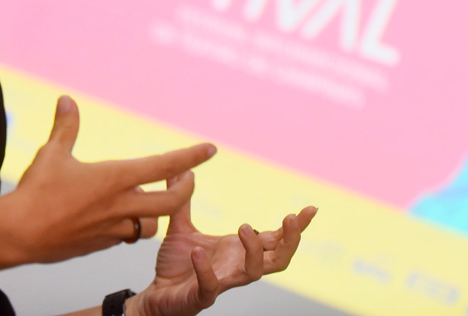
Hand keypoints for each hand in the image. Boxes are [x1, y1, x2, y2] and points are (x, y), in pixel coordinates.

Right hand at [7, 96, 216, 263]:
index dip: (191, 157)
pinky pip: (124, 237)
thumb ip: (66, 126)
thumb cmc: (35, 192)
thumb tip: (67, 99)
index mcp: (114, 178)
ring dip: (155, 213)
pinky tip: (117, 218)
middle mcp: (120, 205)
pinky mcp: (99, 244)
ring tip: (148, 199)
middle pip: (172, 202)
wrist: (17, 235)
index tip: (210, 149)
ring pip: (150, 226)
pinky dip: (128, 227)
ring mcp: (111, 228)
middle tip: (186, 179)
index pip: (164, 165)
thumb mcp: (52, 153)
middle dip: (186, 189)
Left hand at [127, 173, 316, 315]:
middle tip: (290, 218)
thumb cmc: (176, 265)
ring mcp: (223, 282)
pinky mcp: (202, 296)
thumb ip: (184, 201)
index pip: (276, 239)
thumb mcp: (181, 227)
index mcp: (239, 250)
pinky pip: (210, 286)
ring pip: (254, 272)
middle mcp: (237, 266)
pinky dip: (205, 270)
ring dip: (255, 250)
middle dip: (290, 240)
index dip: (295, 226)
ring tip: (244, 227)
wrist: (156, 295)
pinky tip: (196, 253)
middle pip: (279, 259)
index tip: (311, 209)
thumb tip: (184, 170)